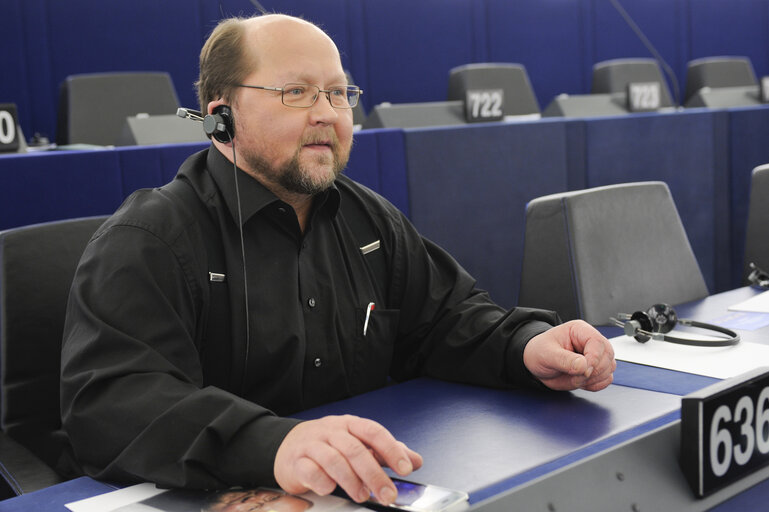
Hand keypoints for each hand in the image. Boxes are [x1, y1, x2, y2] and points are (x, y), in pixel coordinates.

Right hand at [274, 414, 422, 505]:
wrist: (289, 446)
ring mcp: (312, 445)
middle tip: (388, 494)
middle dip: (374, 474)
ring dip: (351, 480)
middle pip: (355, 449)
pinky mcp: (296, 462)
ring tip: (363, 495)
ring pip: (333, 459)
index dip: (391, 449)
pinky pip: (309, 470)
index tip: (406, 469)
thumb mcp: (358, 443)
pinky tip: (331, 489)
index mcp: (350, 425)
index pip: (374, 432)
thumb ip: (386, 452)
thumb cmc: (329, 445)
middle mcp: (331, 431)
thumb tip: (416, 460)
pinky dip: (322, 481)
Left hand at [523, 320, 615, 390]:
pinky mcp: (596, 369)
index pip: (597, 342)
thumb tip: (583, 365)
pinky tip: (581, 382)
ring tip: (573, 378)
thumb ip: (564, 360)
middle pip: (607, 355)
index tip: (584, 371)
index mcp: (579, 330)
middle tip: (574, 377)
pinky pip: (606, 379)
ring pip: (609, 368)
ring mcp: (595, 356)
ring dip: (594, 378)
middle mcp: (590, 342)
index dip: (594, 358)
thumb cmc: (540, 352)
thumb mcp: (546, 354)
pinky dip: (596, 385)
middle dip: (593, 371)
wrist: (537, 364)